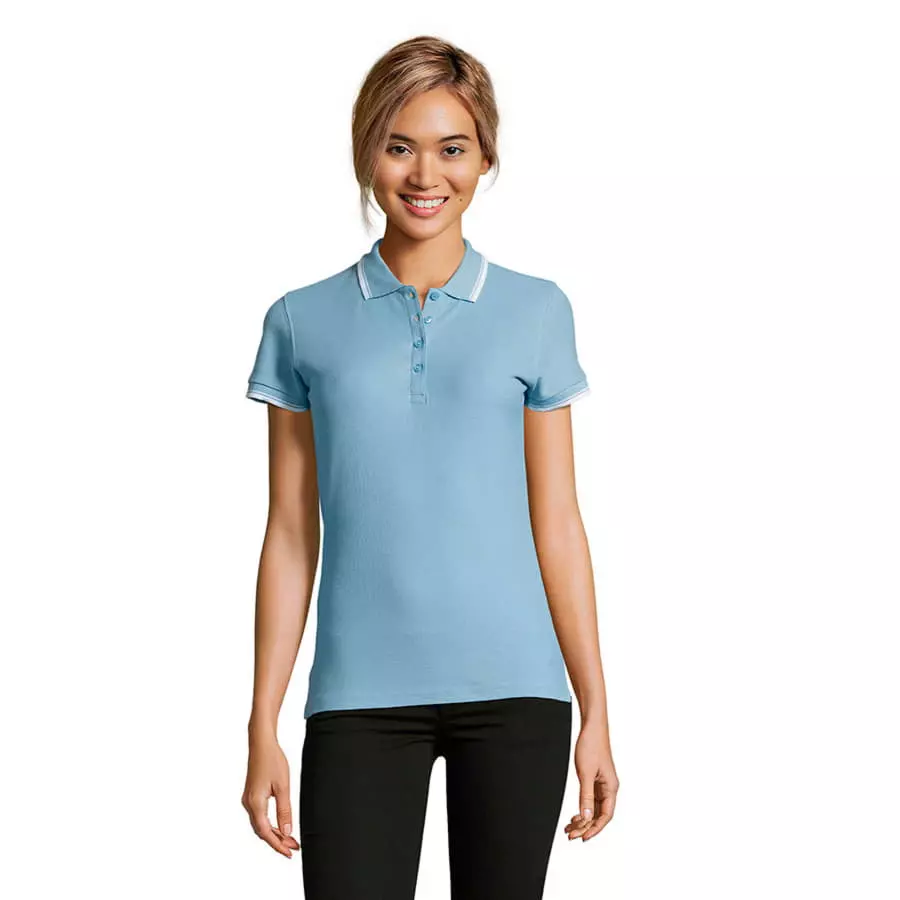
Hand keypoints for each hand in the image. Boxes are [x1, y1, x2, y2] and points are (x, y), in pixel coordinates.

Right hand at [241, 733, 300, 857]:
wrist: (261, 743)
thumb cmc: (273, 761)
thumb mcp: (283, 786)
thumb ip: (284, 810)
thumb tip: (287, 832)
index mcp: (255, 803)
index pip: (266, 832)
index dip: (278, 845)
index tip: (290, 853)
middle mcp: (248, 804)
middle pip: (262, 831)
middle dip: (278, 841)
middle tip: (294, 847)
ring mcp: (248, 800)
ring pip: (260, 824)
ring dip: (274, 833)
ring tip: (290, 839)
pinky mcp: (251, 795)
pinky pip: (259, 816)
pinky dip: (270, 824)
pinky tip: (280, 825)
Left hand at [564, 719, 618, 841]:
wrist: (591, 727)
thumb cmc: (591, 746)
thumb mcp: (585, 773)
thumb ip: (585, 796)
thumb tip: (585, 817)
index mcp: (611, 787)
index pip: (606, 816)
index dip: (595, 829)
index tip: (582, 838)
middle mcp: (609, 788)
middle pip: (599, 814)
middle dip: (585, 826)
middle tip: (570, 834)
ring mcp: (602, 784)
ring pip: (594, 808)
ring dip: (583, 819)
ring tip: (569, 828)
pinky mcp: (595, 779)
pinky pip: (591, 800)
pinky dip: (583, 808)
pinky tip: (575, 815)